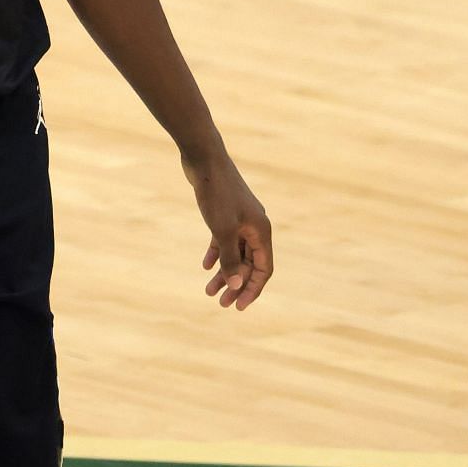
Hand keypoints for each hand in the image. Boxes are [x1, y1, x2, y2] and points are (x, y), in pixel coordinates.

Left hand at [187, 153, 272, 310]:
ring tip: (208, 291)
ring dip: (224, 272)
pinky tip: (205, 265)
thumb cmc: (217, 194)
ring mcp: (240, 220)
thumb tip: (236, 286)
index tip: (237, 306)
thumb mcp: (222, 230)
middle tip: (220, 303)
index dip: (253, 289)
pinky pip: (225, 240)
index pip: (263, 269)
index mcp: (261, 231)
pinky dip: (217, 253)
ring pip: (235, 254)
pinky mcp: (225, 213)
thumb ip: (230, 260)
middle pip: (249, 264)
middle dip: (236, 284)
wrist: (204, 160)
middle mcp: (254, 226)